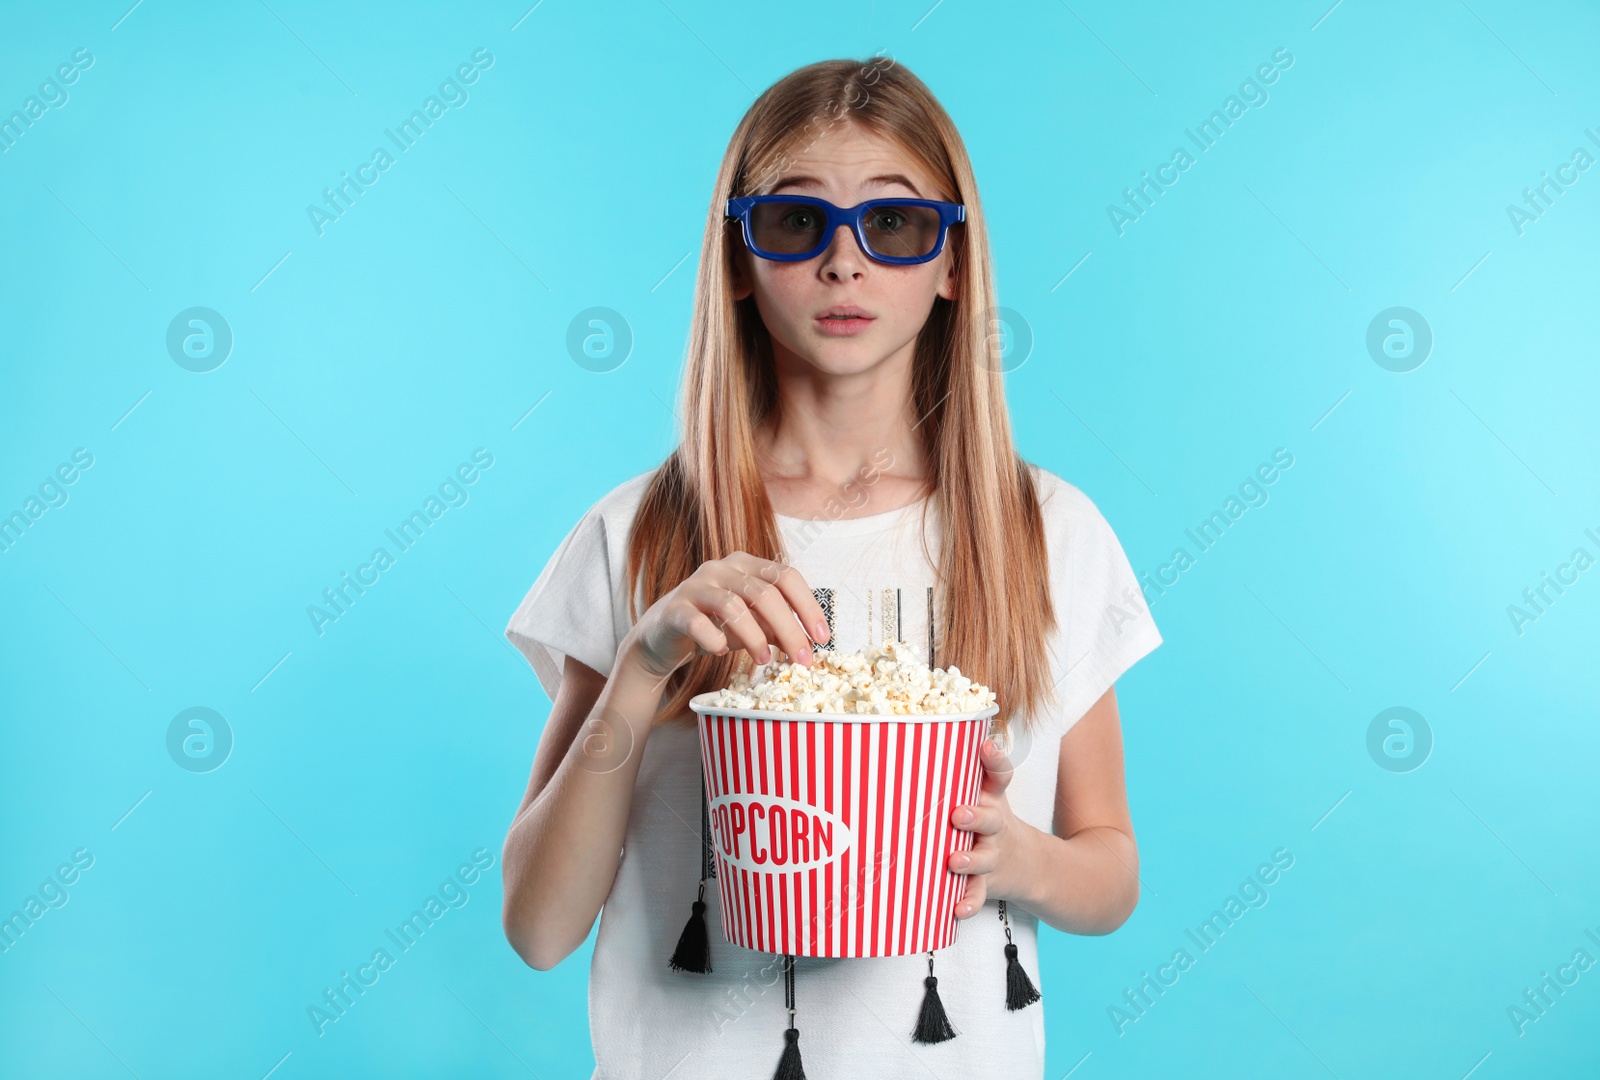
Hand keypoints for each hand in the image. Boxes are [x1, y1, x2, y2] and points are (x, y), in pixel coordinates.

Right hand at [622, 551, 830, 678]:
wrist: (663, 637)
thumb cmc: (713, 626)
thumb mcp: (752, 625)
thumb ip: (777, 627)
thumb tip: (810, 643)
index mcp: (746, 565)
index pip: (786, 576)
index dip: (808, 607)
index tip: (822, 638)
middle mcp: (721, 568)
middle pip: (765, 593)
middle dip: (789, 629)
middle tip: (802, 660)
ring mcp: (695, 585)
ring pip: (733, 606)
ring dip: (755, 637)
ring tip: (765, 660)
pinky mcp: (674, 609)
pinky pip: (698, 623)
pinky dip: (715, 639)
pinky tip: (721, 651)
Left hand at [948, 736, 1027, 917]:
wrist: (1032, 866)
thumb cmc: (992, 823)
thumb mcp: (988, 795)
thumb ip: (965, 772)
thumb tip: (920, 738)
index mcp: (992, 801)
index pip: (999, 776)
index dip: (994, 760)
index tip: (986, 746)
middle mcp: (995, 828)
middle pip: (990, 820)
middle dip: (975, 817)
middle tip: (958, 814)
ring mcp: (993, 857)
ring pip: (982, 860)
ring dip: (968, 861)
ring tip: (953, 861)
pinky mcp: (988, 884)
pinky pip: (977, 894)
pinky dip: (968, 903)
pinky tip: (957, 909)